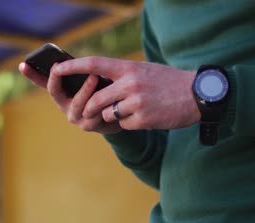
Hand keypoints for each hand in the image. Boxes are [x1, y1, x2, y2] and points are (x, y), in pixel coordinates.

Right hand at [19, 62, 121, 133]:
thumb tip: (69, 58)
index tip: (23, 64)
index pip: (42, 82)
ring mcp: (75, 117)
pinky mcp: (89, 126)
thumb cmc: (102, 91)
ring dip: (86, 89)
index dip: (31, 74)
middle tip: (57, 66)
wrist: (118, 113)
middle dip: (57, 77)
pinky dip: (100, 102)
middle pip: (55, 91)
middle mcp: (64, 106)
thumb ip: (80, 70)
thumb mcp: (90, 77)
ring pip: (77, 102)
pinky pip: (93, 113)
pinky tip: (108, 95)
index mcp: (62, 93)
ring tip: (94, 75)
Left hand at [52, 57, 199, 129]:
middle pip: (95, 99)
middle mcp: (130, 83)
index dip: (73, 67)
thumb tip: (96, 85)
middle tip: (93, 111)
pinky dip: (130, 123)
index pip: (94, 64)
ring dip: (113, 116)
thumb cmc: (167, 82)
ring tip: (132, 110)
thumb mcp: (143, 71)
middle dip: (90, 108)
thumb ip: (121, 76)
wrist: (198, 95)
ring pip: (108, 114)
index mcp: (129, 68)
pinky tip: (145, 116)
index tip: (57, 68)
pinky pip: (124, 125)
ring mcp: (137, 102)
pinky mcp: (143, 119)